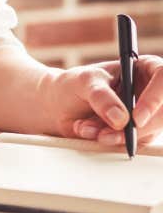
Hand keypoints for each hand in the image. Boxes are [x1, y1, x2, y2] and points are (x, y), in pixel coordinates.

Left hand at [42, 56, 162, 146]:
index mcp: (143, 68)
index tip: (136, 118)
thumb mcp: (84, 82)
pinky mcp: (139, 133)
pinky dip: (112, 142)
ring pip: (146, 132)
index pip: (162, 79)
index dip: (154, 99)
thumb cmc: (74, 85)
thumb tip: (120, 118)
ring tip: (88, 127)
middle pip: (160, 114)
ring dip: (116, 136)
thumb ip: (101, 96)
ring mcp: (146, 114)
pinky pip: (134, 143)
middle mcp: (149, 92)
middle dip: (130, 128)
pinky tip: (92, 131)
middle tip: (104, 131)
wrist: (59, 105)